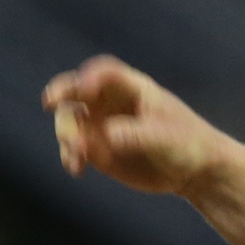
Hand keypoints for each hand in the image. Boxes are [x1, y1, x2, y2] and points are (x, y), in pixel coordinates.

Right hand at [41, 56, 229, 195]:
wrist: (194, 172)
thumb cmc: (188, 145)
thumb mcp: (166, 138)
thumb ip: (137, 134)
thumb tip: (108, 135)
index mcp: (133, 89)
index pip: (105, 73)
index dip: (90, 75)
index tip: (83, 88)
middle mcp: (111, 102)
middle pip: (76, 89)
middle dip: (61, 94)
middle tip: (50, 104)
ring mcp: (101, 124)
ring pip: (69, 120)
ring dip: (66, 134)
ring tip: (77, 158)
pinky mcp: (97, 148)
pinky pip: (74, 147)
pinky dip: (70, 156)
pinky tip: (76, 169)